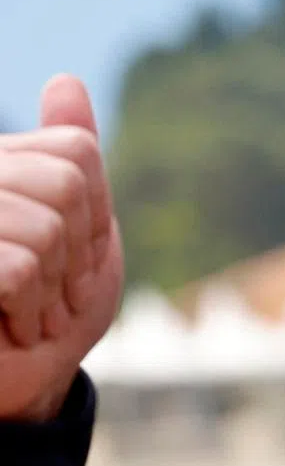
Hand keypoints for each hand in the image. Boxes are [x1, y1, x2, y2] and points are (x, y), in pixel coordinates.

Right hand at [0, 76, 123, 420]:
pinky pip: (17, 267)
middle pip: (64, 185)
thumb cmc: (48, 312)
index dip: (95, 216)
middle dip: (77, 255)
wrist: (19, 385)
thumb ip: (71, 162)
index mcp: (0, 167)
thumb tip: (66, 80)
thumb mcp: (81, 235)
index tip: (72, 259)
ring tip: (27, 310)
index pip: (78, 153)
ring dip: (52, 289)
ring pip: (43, 227)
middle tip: (49, 292)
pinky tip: (10, 326)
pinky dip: (29, 309)